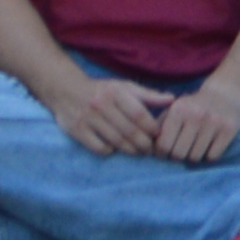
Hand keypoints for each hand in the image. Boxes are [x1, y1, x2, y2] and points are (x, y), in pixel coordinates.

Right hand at [55, 77, 171, 156]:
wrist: (66, 89)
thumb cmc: (102, 90)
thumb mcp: (125, 87)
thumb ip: (148, 95)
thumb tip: (172, 99)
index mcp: (116, 92)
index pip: (138, 114)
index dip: (151, 127)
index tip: (158, 134)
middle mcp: (101, 105)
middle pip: (128, 130)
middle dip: (143, 143)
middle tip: (151, 149)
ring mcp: (88, 118)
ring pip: (115, 141)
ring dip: (130, 150)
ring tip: (139, 152)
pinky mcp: (78, 131)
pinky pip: (99, 147)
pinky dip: (110, 151)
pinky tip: (116, 149)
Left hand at [154, 81, 239, 168]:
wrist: (224, 95)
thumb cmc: (192, 107)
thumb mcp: (173, 110)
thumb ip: (158, 127)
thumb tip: (148, 149)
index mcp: (179, 110)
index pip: (164, 145)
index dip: (162, 153)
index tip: (165, 152)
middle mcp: (196, 115)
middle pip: (179, 154)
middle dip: (177, 157)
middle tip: (180, 151)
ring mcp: (214, 122)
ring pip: (195, 158)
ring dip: (193, 156)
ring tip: (194, 147)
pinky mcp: (229, 130)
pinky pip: (212, 157)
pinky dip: (208, 156)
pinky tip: (208, 146)